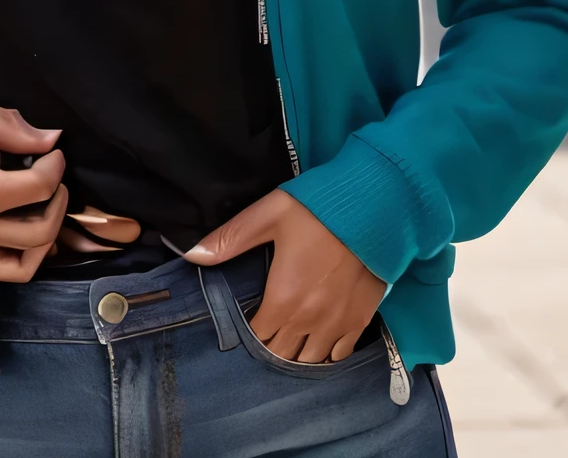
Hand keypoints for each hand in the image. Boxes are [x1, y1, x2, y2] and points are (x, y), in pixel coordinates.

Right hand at [0, 102, 67, 280]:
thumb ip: (10, 127)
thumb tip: (51, 140)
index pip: (38, 187)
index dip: (56, 167)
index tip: (53, 154)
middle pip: (40, 229)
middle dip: (59, 201)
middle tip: (54, 181)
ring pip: (28, 259)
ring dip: (50, 233)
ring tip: (47, 208)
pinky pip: (5, 273)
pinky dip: (29, 260)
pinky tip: (34, 239)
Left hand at [185, 188, 383, 362]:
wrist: (374, 206)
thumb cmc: (318, 208)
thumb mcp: (268, 215)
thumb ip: (230, 238)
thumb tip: (192, 254)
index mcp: (284, 300)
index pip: (258, 338)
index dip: (249, 333)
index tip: (246, 322)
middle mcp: (310, 320)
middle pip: (283, 355)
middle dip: (271, 346)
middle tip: (266, 330)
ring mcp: (338, 323)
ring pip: (312, 360)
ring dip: (298, 353)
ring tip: (291, 339)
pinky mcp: (361, 318)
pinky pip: (341, 353)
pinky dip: (328, 352)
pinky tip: (320, 339)